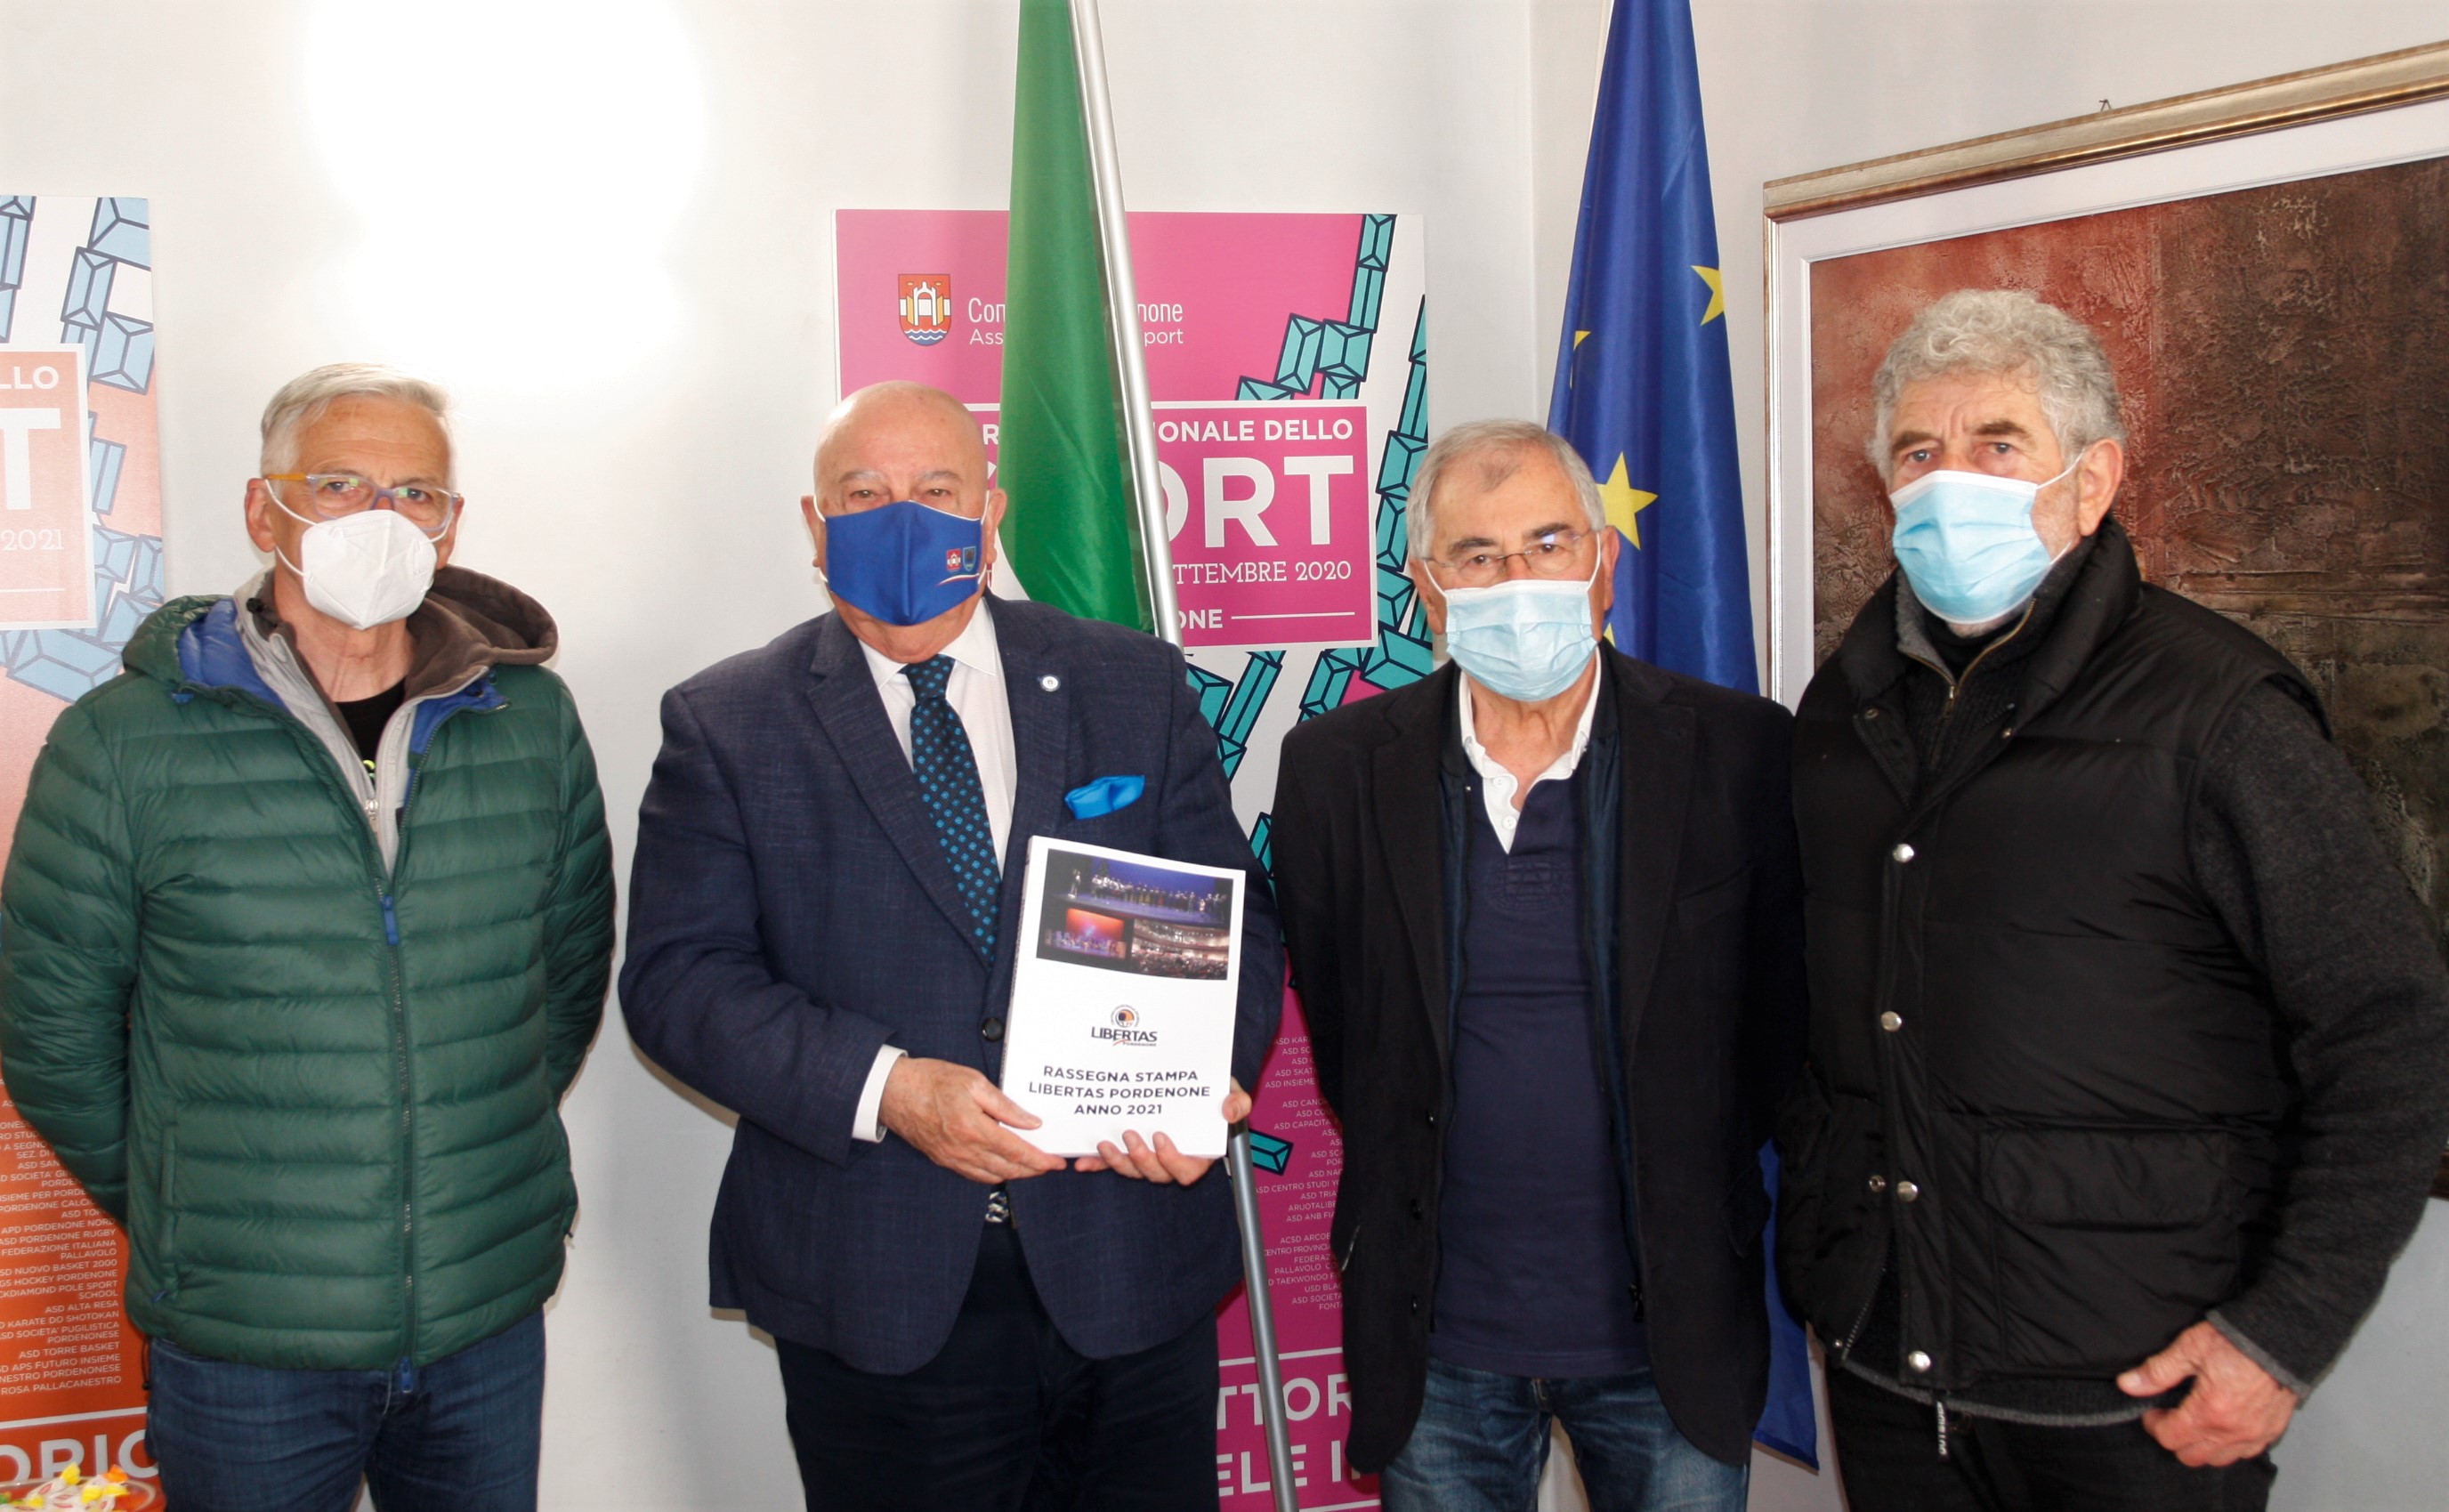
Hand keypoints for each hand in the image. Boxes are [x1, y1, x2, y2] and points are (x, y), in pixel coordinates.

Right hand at [878, 1057, 1066, 1184]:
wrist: (894, 1091)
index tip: (1056, 1161)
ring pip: (992, 1176)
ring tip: (1031, 1165)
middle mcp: (963, 1150)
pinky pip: (974, 1175)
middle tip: (1049, 1164)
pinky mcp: (943, 1160)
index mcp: (973, 1129)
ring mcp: (952, 1158)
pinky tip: (1001, 1166)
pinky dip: (993, 1175)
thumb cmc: (931, 1081)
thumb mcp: (973, 1082)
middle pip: (1008, 1170)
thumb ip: (1005, 1105)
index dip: (1040, 1160)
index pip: (1016, 1152)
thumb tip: (1031, 1122)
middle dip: (1033, 1170)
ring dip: (1015, 1174)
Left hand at [1074, 1081, 1250, 1184]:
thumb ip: (1238, 1102)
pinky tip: (1082, 1161)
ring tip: (1105, 1144)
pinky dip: (1097, 1163)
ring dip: (1117, 1162)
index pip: (1186, 1172)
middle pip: (1155, 1174)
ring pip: (1132, 1170)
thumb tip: (1230, 1109)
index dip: (1172, 1160)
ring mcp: (1148, 1156)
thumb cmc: (1214, 1092)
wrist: (1192, 1082)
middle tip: (1130, 1135)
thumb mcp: (1231, 1092)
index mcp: (1197, 1154)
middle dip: (1141, 1159)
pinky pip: (1112, 1163)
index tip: (1161, 1138)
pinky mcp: (1127, 1150)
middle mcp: (1170, 1160)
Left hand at [2119, 1320, 2297, 1465]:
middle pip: (2192, 1456)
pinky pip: (2245, 1452)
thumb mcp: (2189, 1348)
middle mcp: (2234, 1431)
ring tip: (2193, 1422)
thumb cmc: (2238, 1339)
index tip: (2151, 1411)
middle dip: (2174, 1438)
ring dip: (2201, 1446)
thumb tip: (2129, 1384)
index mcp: (2210, 1412)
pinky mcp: (2272, 1430)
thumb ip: (2158, 1371)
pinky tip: (2221, 1426)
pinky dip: (2228, 1446)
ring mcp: (2255, 1434)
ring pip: (2219, 1459)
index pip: (2170, 1438)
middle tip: (2169, 1416)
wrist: (2281, 1336)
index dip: (2154, 1425)